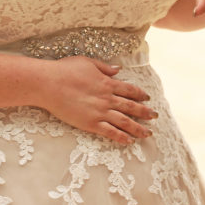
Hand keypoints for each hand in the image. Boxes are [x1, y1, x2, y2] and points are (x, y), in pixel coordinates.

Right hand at [41, 56, 156, 144]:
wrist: (49, 84)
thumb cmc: (65, 70)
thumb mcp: (87, 62)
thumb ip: (104, 67)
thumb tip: (118, 69)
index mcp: (107, 82)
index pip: (129, 90)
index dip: (140, 94)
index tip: (147, 98)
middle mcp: (107, 98)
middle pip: (131, 107)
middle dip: (145, 112)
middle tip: (155, 117)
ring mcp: (100, 112)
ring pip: (124, 122)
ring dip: (138, 128)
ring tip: (148, 134)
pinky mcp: (90, 123)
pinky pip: (109, 132)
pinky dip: (120, 137)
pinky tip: (128, 142)